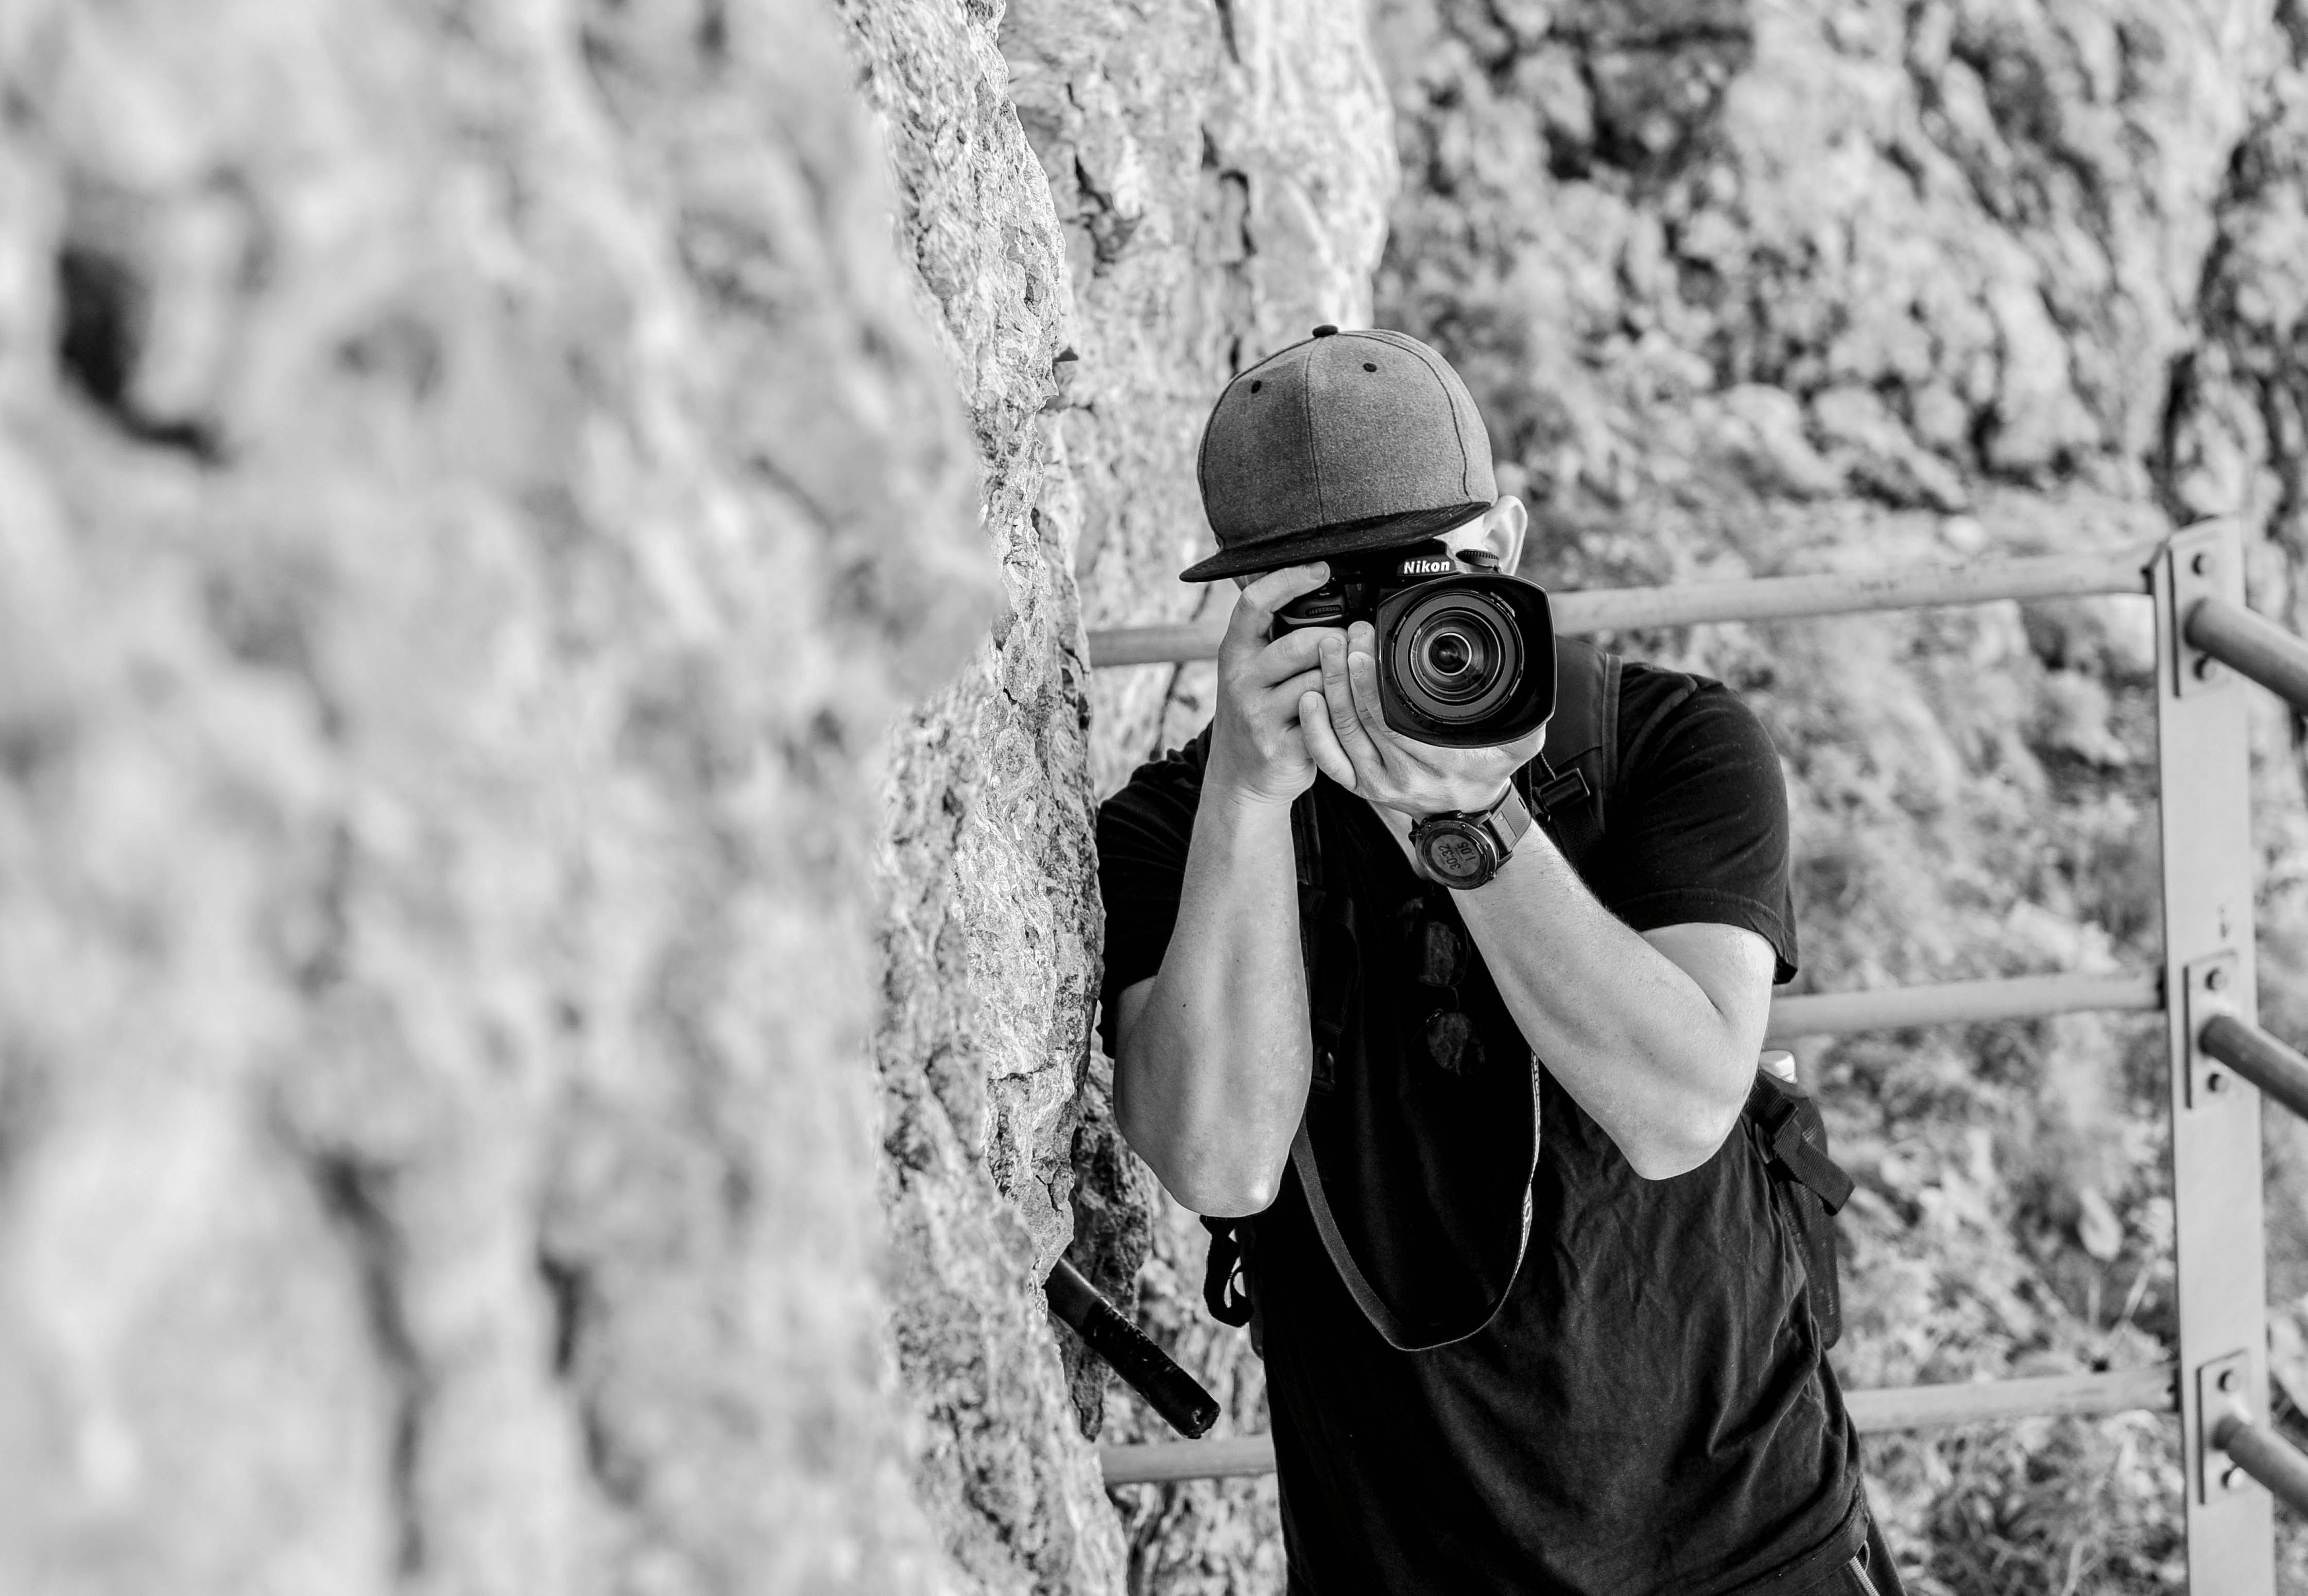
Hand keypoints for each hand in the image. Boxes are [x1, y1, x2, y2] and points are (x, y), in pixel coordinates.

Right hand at [1204, 563, 1341, 807]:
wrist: (1240, 777)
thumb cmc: (1257, 712)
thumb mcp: (1250, 667)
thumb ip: (1268, 630)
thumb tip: (1288, 573)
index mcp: (1234, 651)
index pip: (1254, 603)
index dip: (1288, 581)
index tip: (1321, 569)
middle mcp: (1240, 679)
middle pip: (1300, 644)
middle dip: (1336, 641)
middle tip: (1352, 645)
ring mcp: (1258, 714)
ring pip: (1318, 681)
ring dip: (1342, 679)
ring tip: (1347, 681)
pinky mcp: (1279, 745)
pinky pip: (1324, 719)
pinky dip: (1339, 713)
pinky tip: (1340, 713)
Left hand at [1300, 620, 1545, 817]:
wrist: (1468, 813)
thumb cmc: (1488, 771)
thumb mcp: (1518, 745)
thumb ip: (1523, 717)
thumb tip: (1533, 686)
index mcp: (1436, 764)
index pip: (1392, 718)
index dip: (1370, 681)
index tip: (1364, 643)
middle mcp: (1401, 777)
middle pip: (1360, 720)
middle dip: (1344, 672)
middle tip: (1342, 635)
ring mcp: (1375, 784)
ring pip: (1340, 733)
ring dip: (1329, 688)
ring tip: (1326, 649)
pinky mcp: (1359, 785)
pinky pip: (1327, 759)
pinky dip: (1314, 729)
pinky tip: (1308, 697)